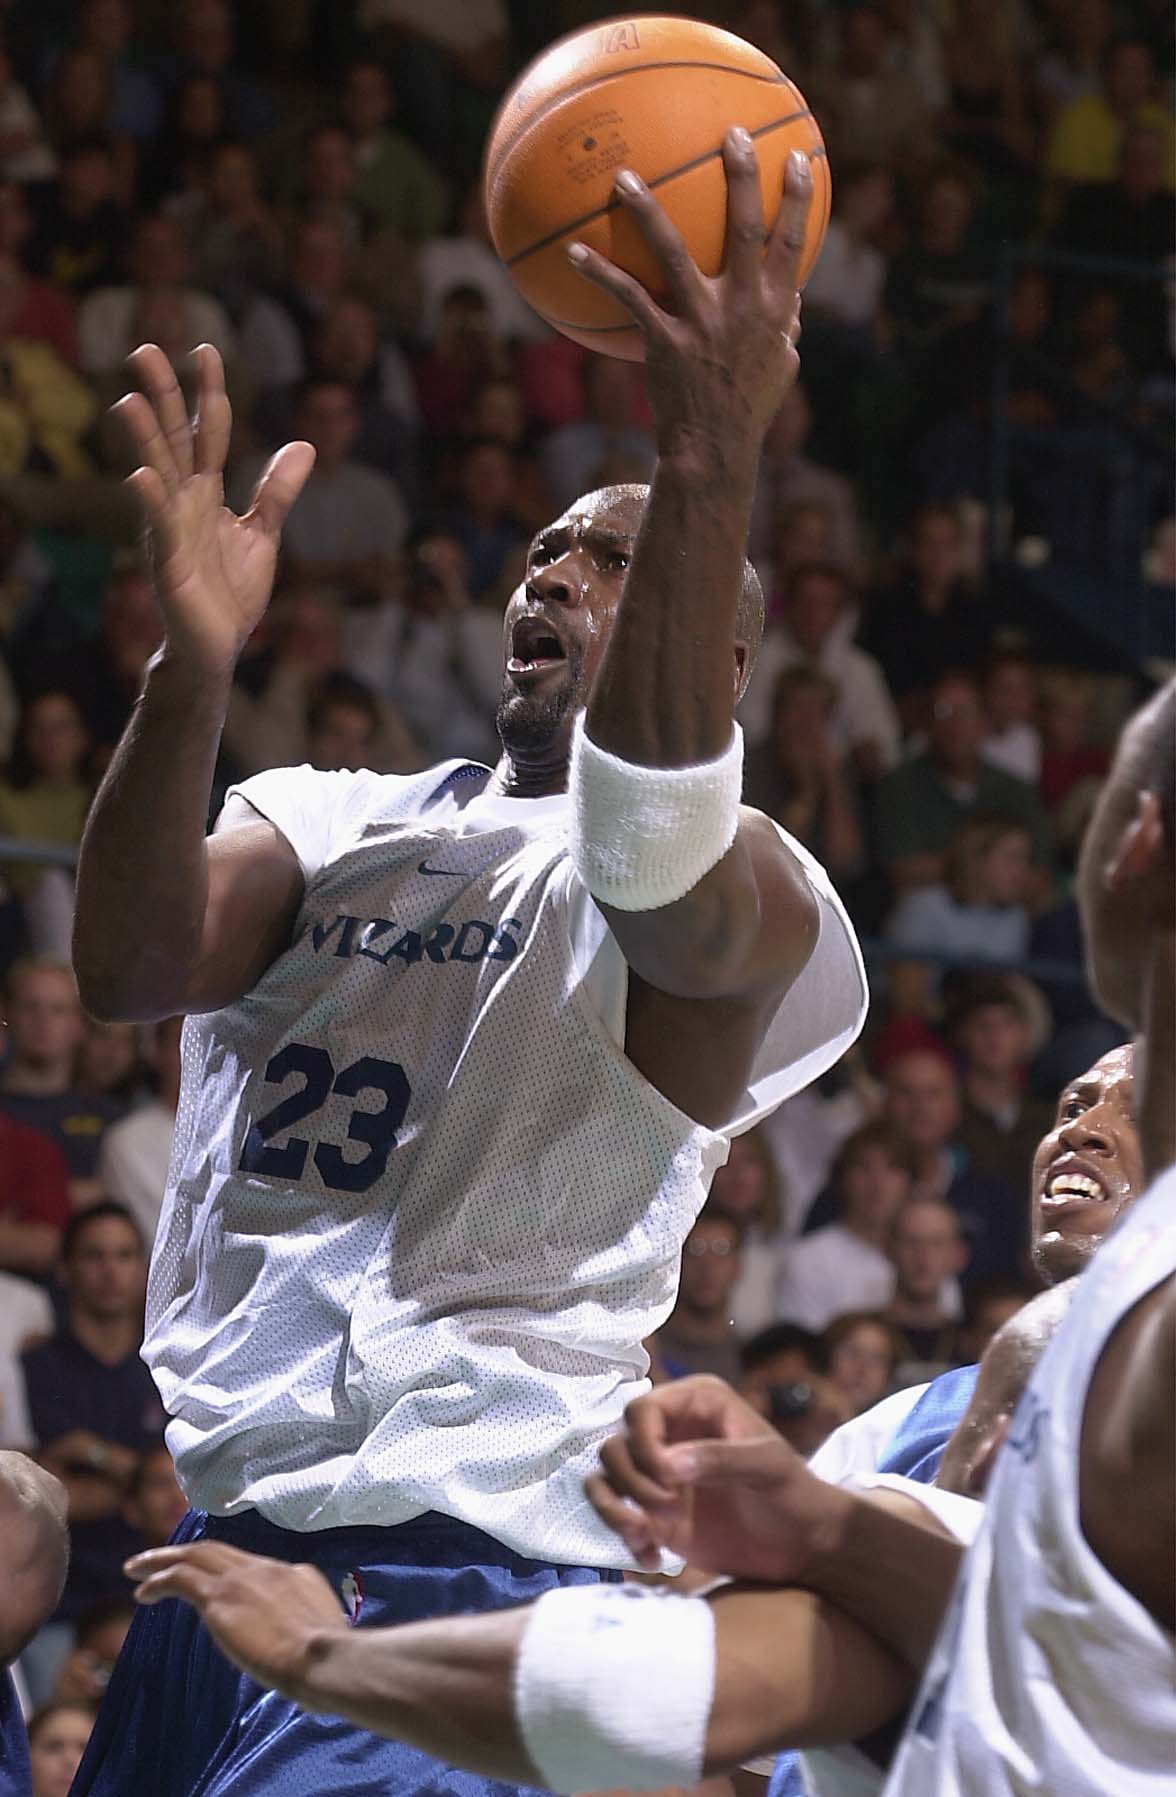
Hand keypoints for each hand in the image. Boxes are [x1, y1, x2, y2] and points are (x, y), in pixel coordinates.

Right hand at [114, 344, 314, 678]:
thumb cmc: (231, 592)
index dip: (208, 392)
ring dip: (144, 440)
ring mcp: (172, 529)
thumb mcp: (264, 534)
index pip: (209, 431)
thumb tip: (304, 444)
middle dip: (161, 397)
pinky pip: (159, 528)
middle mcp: (183, 502)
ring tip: (129, 402)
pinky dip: (150, 502)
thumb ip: (277, 492)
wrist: (218, 646)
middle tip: (144, 350)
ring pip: (157, 475)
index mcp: (206, 492)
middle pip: (173, 440)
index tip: (205, 350)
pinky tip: (140, 477)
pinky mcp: (169, 563)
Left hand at [127, 1541, 347, 1701]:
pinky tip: (142, 1593)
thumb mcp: (322, 1621)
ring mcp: (240, 1580)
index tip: (203, 1581)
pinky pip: (180, 1578)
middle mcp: (261, 1568)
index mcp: (289, 1574)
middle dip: (183, 1553)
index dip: (221, 1569)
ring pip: (194, 1555)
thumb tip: (297, 1621)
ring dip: (162, 1559)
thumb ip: (303, 1613)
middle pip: (215, 1550)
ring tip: (136, 1567)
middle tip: (155, 1560)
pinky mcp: (218, 1598)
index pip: (248, 1565)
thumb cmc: (326, 1653)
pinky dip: (158, 1580)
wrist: (321, 1656)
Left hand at [569, 134, 809, 467]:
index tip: (799, 156)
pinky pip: (628, 297)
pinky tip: (573, 251)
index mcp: (774, 309)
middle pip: (745, 228)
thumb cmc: (747, 408)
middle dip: (742, 176)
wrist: (714, 450)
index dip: (798, 199)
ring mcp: (703, 321)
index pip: (792, 243)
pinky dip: (599, 272)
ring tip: (624, 176)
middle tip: (730, 132)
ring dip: (647, 210)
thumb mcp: (781, 367)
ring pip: (674, 252)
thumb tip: (793, 304)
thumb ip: (786, 328)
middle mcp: (743, 306)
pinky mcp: (666, 340)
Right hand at [584, 1374, 847, 1580]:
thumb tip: (667, 1464)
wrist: (802, 1545)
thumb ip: (720, 1459)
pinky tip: (652, 1557)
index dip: (644, 1442)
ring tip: (647, 1533)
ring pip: (606, 1476)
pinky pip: (614, 1513)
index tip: (668, 1477)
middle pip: (616, 1443)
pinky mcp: (653, 1512)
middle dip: (632, 1480)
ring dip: (617, 1507)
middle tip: (666, 1506)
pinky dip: (621, 1534)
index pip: (641, 1409)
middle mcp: (669, 1434)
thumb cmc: (793, 1492)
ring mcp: (658, 1474)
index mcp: (696, 1405)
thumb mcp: (767, 1467)